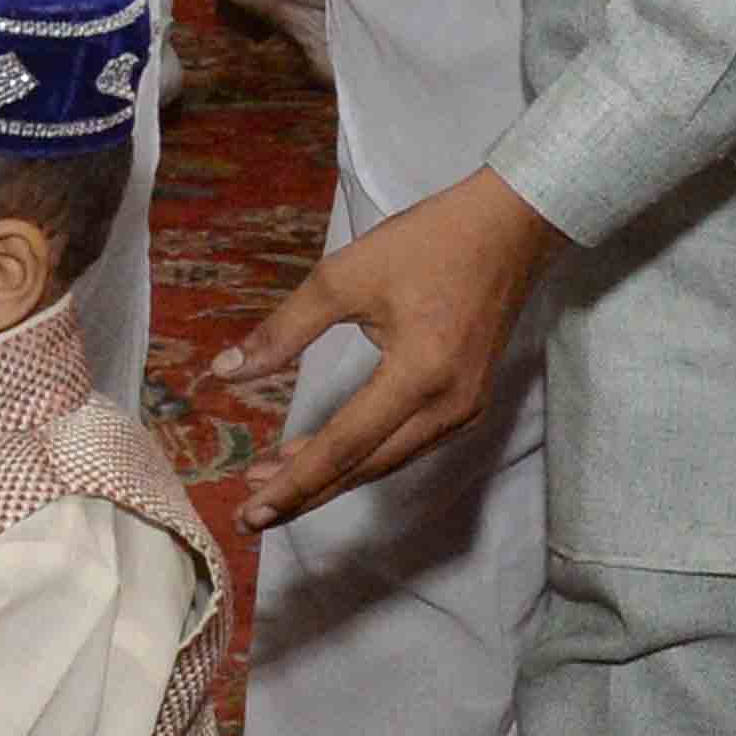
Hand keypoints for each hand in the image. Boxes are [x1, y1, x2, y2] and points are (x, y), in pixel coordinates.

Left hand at [205, 166, 560, 529]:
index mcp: (418, 375)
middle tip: (249, 508)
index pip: (343, 446)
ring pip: (387, 460)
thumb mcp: (345, 276)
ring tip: (275, 475)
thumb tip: (225, 372)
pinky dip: (364, 454)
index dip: (292, 483)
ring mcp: (465, 409)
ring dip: (332, 474)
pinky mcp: (469, 402)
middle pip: (366, 467)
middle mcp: (447, 407)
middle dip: (305, 490)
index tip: (247, 510)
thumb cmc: (428, 242)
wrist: (511, 225)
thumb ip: (283, 330)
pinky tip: (328, 450)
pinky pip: (408, 444)